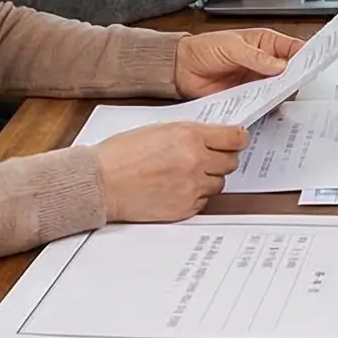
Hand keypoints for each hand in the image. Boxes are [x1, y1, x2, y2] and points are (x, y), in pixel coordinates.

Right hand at [92, 121, 248, 221]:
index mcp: (189, 136)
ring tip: (184, 175)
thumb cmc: (121, 154)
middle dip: (221, 159)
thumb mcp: (159, 130)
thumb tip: (213, 137)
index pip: (235, 137)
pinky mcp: (185, 207)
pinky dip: (194, 195)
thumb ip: (190, 133)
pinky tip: (175, 189)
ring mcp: (192, 187)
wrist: (101, 182)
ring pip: (219, 183)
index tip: (234, 141)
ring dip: (207, 179)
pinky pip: (204, 201)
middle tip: (206, 158)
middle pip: (231, 162)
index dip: (236, 139)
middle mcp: (195, 161)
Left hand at [174, 27, 301, 96]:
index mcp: (265, 43)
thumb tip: (280, 66)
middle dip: (297, 78)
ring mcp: (257, 82)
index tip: (316, 63)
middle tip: (299, 84)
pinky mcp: (247, 98)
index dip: (307, 55)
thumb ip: (256, 57)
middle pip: (290, 72)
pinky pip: (263, 103)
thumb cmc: (204, 49)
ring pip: (279, 90)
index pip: (293, 49)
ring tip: (284, 97)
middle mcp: (265, 63)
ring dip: (283, 94)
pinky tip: (269, 108)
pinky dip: (268, 107)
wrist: (181, 69)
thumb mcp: (231, 47)